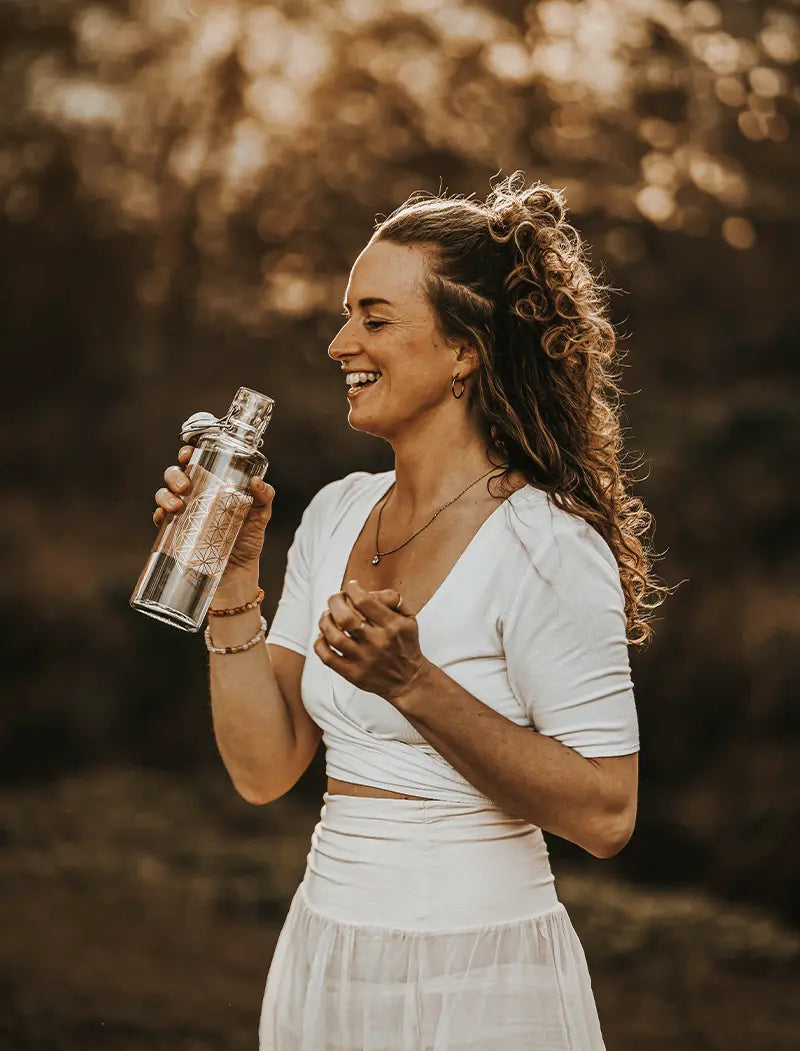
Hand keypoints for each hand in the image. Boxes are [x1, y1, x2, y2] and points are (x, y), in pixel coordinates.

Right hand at [153, 442, 275, 571]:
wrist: (238, 571)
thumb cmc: (248, 538)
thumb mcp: (261, 515)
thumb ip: (264, 497)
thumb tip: (257, 483)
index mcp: (213, 483)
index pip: (197, 461)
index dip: (188, 451)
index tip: (188, 453)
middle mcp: (195, 495)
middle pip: (175, 474)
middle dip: (174, 474)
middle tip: (185, 486)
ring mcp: (183, 512)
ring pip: (163, 493)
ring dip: (165, 495)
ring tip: (177, 505)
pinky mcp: (175, 532)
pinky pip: (160, 518)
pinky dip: (160, 514)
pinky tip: (166, 516)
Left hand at [314, 580, 431, 703]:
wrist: (409, 680)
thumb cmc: (406, 646)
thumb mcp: (409, 618)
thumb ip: (392, 600)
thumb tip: (367, 591)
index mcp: (392, 626)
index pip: (364, 601)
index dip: (352, 589)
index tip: (351, 587)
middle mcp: (377, 642)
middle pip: (345, 617)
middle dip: (335, 602)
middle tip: (336, 599)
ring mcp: (363, 659)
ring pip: (333, 636)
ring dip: (325, 621)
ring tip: (328, 616)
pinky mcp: (353, 673)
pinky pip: (327, 657)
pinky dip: (320, 643)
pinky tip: (325, 636)